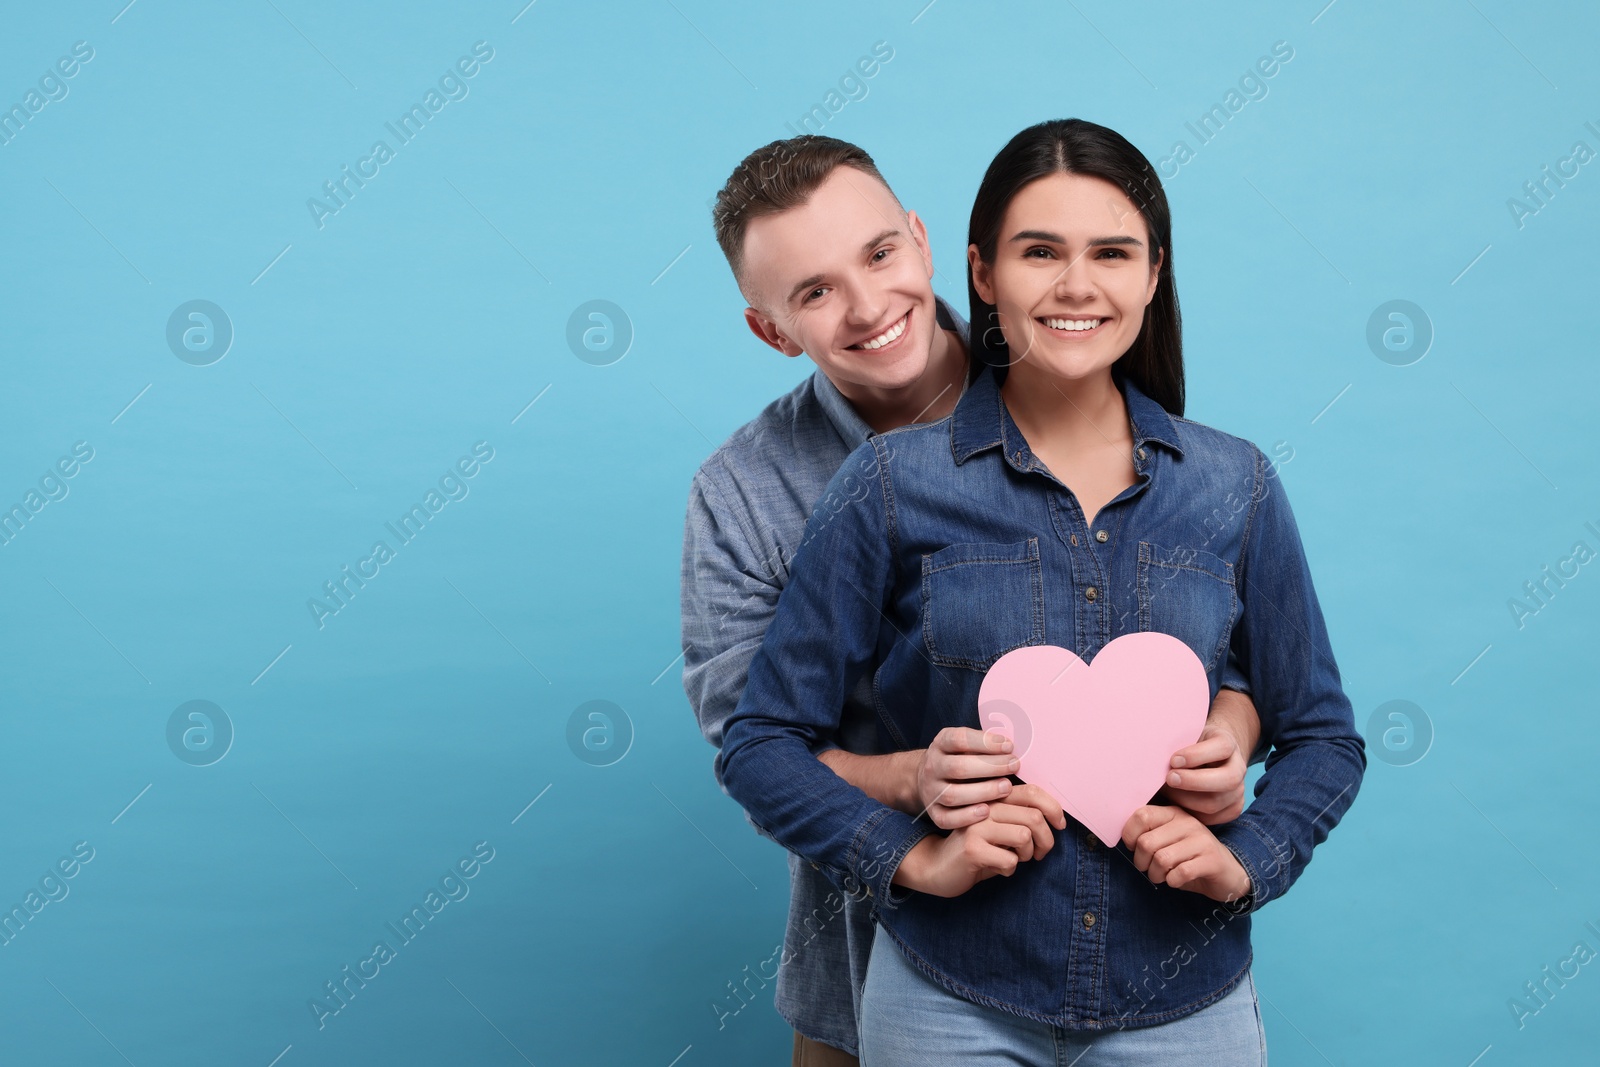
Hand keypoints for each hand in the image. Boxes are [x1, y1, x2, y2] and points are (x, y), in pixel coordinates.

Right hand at [894, 795, 1064, 897]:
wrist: (938, 866)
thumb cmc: (978, 847)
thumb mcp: (999, 827)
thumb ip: (1020, 816)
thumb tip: (1057, 819)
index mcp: (993, 796)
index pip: (1032, 791)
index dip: (1054, 808)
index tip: (1060, 825)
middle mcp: (984, 805)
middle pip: (1034, 816)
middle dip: (1046, 840)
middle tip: (1039, 853)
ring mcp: (976, 825)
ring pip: (1024, 836)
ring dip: (1027, 855)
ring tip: (1016, 858)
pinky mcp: (972, 848)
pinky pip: (1010, 860)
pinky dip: (1010, 869)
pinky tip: (998, 868)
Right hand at [914, 728, 1021, 828]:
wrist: (928, 778)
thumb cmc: (958, 758)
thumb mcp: (965, 744)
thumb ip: (984, 744)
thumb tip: (1011, 746)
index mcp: (940, 744)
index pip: (959, 739)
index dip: (985, 742)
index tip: (1009, 746)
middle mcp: (932, 767)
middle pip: (957, 767)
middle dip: (990, 767)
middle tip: (1014, 765)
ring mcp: (931, 791)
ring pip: (952, 795)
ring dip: (983, 792)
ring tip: (1007, 787)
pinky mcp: (933, 812)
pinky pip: (946, 819)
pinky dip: (966, 817)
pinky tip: (987, 812)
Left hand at [1121, 804, 1251, 902]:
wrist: (1229, 873)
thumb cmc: (1190, 858)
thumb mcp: (1169, 840)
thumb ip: (1149, 833)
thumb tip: (1125, 839)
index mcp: (1174, 813)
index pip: (1141, 815)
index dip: (1129, 835)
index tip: (1133, 848)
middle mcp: (1188, 822)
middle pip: (1146, 842)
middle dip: (1141, 862)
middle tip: (1148, 868)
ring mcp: (1201, 840)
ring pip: (1161, 859)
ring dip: (1156, 874)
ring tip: (1162, 875)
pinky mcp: (1212, 860)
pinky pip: (1179, 874)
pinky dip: (1172, 881)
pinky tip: (1177, 880)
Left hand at [1160, 720, 1246, 824]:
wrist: (1208, 757)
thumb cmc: (1189, 745)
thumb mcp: (1185, 736)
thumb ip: (1176, 743)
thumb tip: (1151, 753)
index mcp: (1228, 744)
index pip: (1222, 748)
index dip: (1197, 755)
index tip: (1173, 759)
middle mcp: (1238, 768)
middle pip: (1227, 780)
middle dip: (1194, 781)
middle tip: (1169, 778)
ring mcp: (1237, 791)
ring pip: (1216, 803)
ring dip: (1186, 799)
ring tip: (1167, 791)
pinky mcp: (1232, 809)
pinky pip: (1212, 818)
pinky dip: (1190, 814)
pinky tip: (1174, 805)